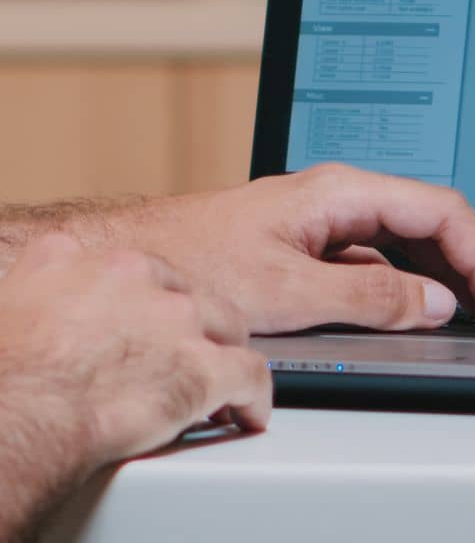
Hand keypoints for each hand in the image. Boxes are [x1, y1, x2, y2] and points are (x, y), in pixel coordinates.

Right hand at [0, 232, 270, 537]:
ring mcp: (178, 323)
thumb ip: (44, 273)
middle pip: (192, 294)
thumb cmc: (11, 367)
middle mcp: (146, 281)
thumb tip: (43, 280)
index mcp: (103, 261)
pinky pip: (249, 375)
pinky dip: (253, 396)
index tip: (153, 325)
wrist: (21, 409)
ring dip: (225, 354)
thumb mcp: (19, 290)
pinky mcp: (201, 371)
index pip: (149, 273)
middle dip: (195, 326)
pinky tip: (247, 412)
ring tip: (221, 384)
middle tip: (186, 357)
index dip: (155, 304)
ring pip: (228, 326)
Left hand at [110, 164, 474, 334]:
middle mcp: (341, 197)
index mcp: (341, 190)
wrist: (134, 263)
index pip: (440, 210)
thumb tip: (435, 303)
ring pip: (414, 238)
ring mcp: (330, 221)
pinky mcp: (317, 247)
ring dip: (457, 272)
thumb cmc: (193, 262)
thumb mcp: (286, 291)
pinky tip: (434, 310)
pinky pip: (386, 258)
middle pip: (436, 218)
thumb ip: (367, 298)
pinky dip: (421, 284)